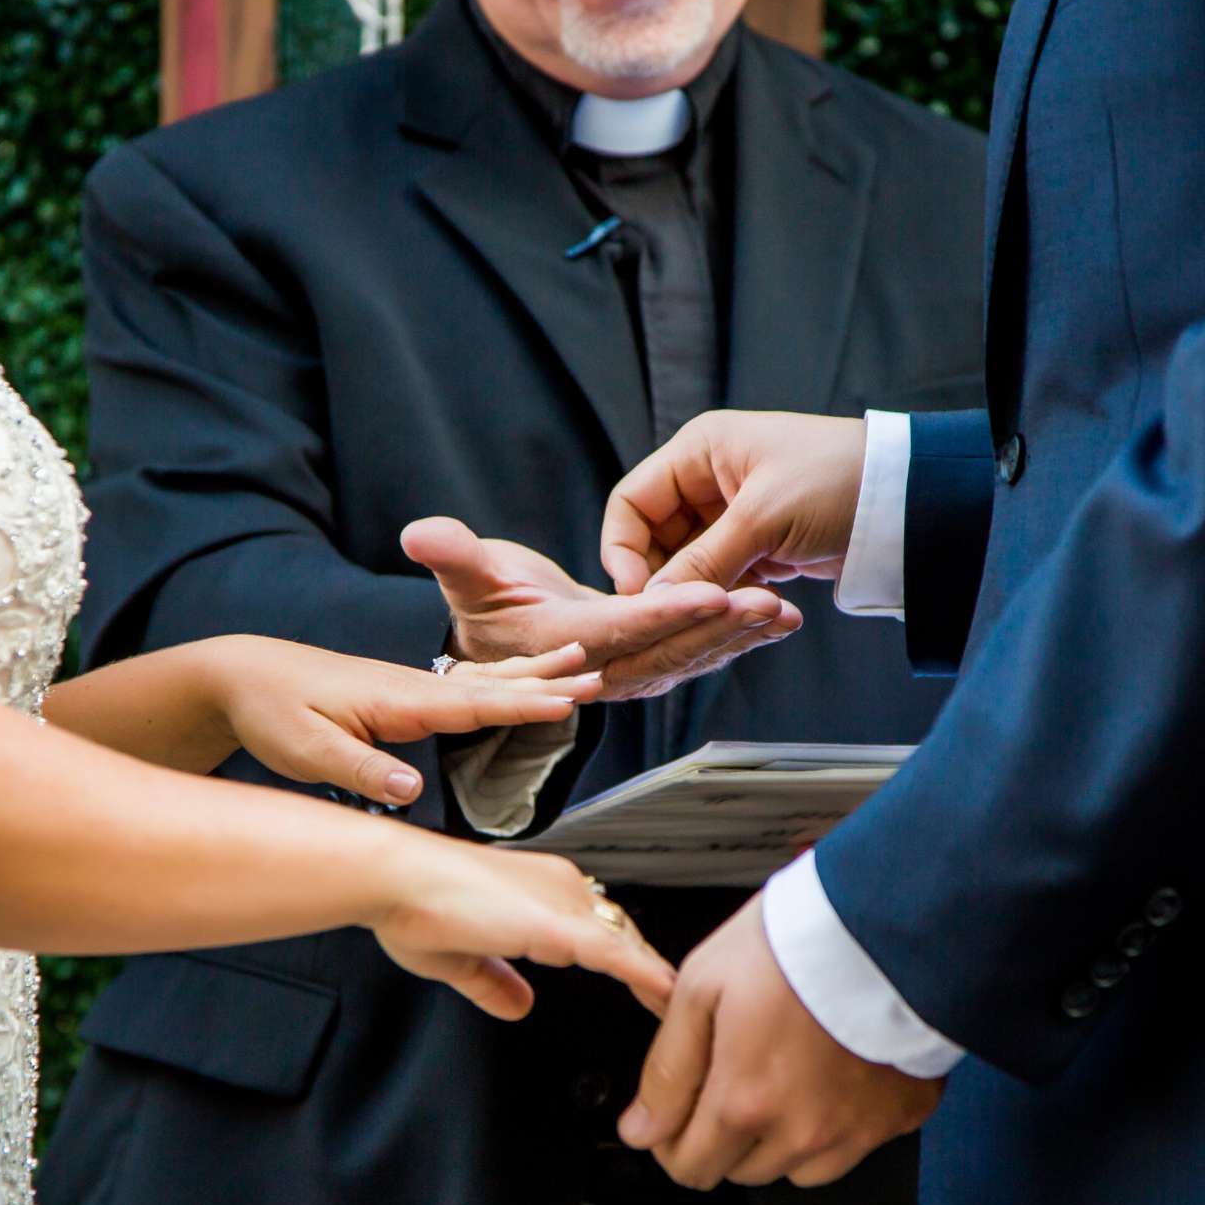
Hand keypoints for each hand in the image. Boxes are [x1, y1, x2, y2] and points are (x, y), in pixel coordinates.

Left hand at [202, 635, 602, 804]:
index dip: (523, 703)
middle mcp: (413, 686)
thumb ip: (361, 769)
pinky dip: (503, 683)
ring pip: (485, 680)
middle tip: (598, 670)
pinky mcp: (402, 696)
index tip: (569, 699)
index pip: (474, 701)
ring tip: (578, 662)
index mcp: (398, 699)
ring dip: (532, 675)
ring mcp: (410, 687)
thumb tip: (412, 791)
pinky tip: (518, 684)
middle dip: (546, 679)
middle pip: (493, 683)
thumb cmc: (271, 712)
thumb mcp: (307, 750)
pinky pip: (467, 688)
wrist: (241, 676)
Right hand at [372, 841, 675, 1020]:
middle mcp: (560, 885)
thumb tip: (518, 1006)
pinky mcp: (557, 924)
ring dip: (652, 977)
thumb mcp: (461, 957)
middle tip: (676, 1005)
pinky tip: (665, 998)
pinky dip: (645, 977)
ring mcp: (563, 901)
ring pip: (626, 943)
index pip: (597, 924)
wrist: (390, 879)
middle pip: (621, 933)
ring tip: (683, 1009)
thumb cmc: (409, 906)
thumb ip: (495, 981)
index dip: (621, 955)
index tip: (639, 980)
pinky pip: (616, 955)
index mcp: (540, 886)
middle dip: (644, 969)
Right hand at [402, 516, 801, 701]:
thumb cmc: (485, 601)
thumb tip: (419, 534)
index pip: (620, 626)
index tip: (709, 591)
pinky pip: (700, 653)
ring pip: (692, 655)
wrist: (503, 641)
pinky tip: (784, 617)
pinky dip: (741, 637)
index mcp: (563, 638)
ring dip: (740, 636)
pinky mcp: (652, 663)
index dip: (664, 611)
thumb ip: (452, 556)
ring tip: (785, 611)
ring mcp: (632, 670)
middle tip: (768, 602)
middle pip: (668, 647)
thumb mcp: (469, 576)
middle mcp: (602, 666)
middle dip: (720, 626)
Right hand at [600, 411, 867, 594]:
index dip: (623, 550)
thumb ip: (702, 562)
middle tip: (677, 618)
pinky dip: (731, 599)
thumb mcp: (762, 519)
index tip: (636, 595)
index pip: (631, 503)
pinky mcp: (760, 547)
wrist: (911, 501)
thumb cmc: (837, 482)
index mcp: (699, 451)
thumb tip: (650, 604)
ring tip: (726, 614)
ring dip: (702, 594)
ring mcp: (733, 516)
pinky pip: (724, 580)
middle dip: (665, 579)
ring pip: (690, 567)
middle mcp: (709, 480)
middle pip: (655, 540)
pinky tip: (754, 610)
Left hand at [616, 895, 940, 1188]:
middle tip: (737, 1071)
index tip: (678, 1111)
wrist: (883, 919)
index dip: (671, 1141)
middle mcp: (803, 1132)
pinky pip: (854, 1145)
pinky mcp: (900, 1117)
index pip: (690, 1169)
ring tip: (788, 1069)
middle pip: (741, 1172)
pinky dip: (837, 1122)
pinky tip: (834, 1072)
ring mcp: (857, 1131)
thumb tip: (641, 1130)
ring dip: (781, 1136)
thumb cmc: (792, 944)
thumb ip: (668, 1071)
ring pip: (797, 1169)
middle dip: (726, 1134)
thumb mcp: (701, 988)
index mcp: (745, 1102)